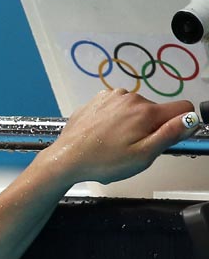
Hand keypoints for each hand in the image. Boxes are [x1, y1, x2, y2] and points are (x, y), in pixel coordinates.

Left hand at [46, 89, 196, 185]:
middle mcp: (131, 98)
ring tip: (114, 143)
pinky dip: (114, 118)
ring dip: (131, 123)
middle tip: (131, 148)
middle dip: (150, 128)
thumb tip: (191, 119)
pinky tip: (102, 134)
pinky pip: (116, 106)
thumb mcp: (143, 155)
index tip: (169, 137)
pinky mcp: (97, 100)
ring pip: (135, 108)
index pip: (183, 108)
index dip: (181, 124)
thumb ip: (170, 135)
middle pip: (156, 111)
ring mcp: (112, 96)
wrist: (66, 159)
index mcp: (146, 112)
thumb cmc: (103, 162)